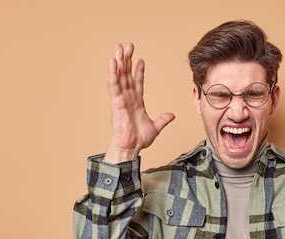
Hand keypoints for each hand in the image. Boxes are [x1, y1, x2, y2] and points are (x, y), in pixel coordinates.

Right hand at [104, 43, 174, 162]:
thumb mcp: (155, 127)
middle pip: (127, 74)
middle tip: (128, 45)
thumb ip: (163, 119)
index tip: (141, 60)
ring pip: (119, 76)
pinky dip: (113, 73)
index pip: (137, 82)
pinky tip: (112, 62)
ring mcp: (121, 99)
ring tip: (119, 47)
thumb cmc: (138, 140)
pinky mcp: (115, 102)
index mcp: (136, 102)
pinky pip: (113, 85)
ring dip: (119, 61)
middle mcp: (127, 98)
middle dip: (127, 60)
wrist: (130, 148)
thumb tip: (172, 115)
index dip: (138, 71)